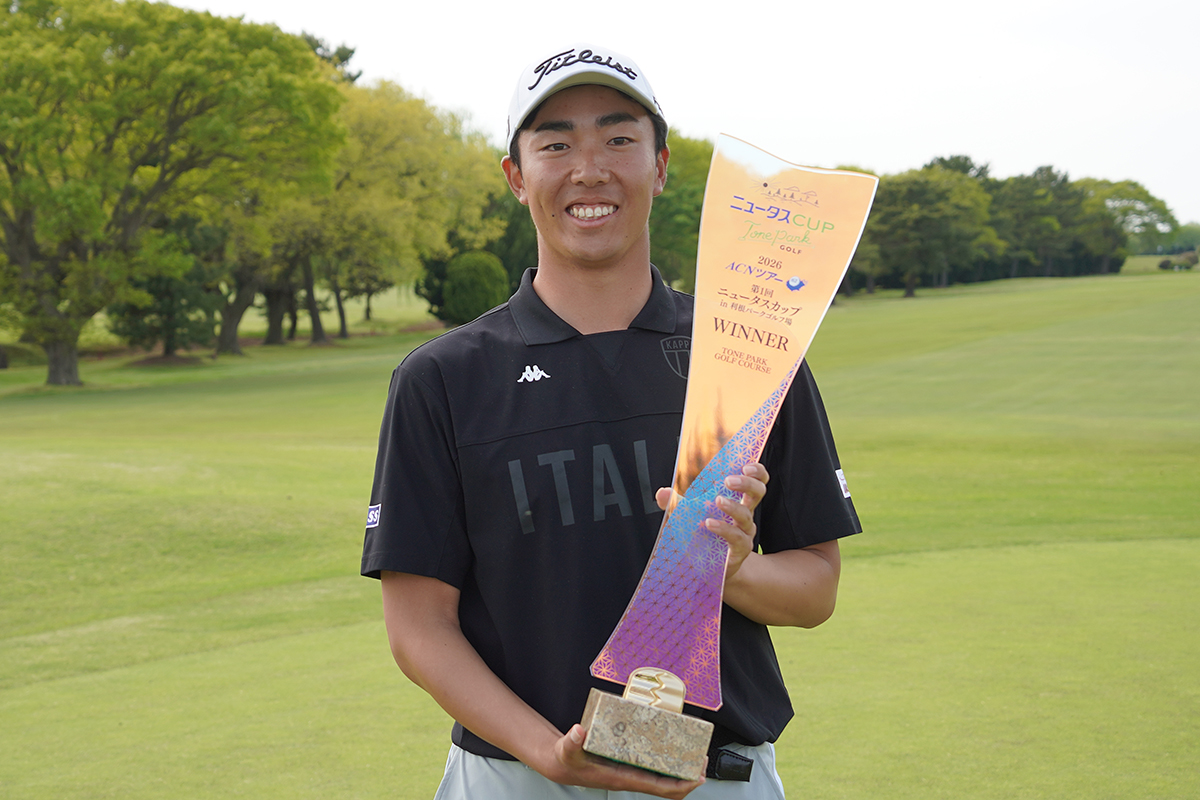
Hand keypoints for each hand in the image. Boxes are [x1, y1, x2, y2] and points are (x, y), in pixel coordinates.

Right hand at [543, 724, 704, 798]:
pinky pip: (655, 770)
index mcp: (623, 778)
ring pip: (664, 780)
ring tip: (696, 755)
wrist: (562, 765)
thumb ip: (572, 741)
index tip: (698, 776)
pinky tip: (674, 749)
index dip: (681, 785)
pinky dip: (669, 763)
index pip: (659, 788)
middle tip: (703, 760)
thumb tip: (578, 731)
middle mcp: (631, 778)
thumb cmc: (568, 760)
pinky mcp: (629, 766)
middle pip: (669, 787)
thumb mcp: (568, 750)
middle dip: (689, 777)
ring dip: (682, 771)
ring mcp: (632, 773)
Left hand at [656, 463, 768, 580]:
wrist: (710, 568)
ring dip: (732, 506)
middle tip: (729, 480)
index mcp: (738, 501)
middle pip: (758, 493)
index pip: (756, 481)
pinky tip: (709, 523)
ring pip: (746, 515)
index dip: (757, 472)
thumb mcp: (690, 516)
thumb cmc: (704, 536)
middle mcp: (745, 515)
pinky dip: (723, 528)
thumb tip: (662, 493)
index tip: (746, 465)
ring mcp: (745, 532)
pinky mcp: (740, 550)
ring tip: (717, 501)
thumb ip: (678, 504)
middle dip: (746, 483)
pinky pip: (737, 537)